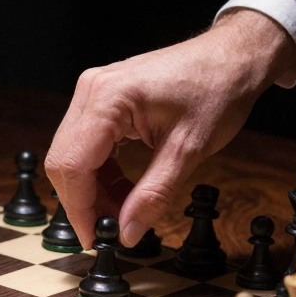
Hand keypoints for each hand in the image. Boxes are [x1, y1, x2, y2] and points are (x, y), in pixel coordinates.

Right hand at [44, 9, 295, 248]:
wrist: (232, 57)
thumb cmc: (217, 90)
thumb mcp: (188, 151)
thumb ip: (153, 195)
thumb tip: (127, 233)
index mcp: (108, 99)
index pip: (71, 165)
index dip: (79, 209)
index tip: (95, 239)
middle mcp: (91, 91)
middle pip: (63, 161)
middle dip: (84, 201)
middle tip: (112, 229)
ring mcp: (93, 92)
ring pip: (71, 155)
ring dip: (93, 189)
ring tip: (124, 210)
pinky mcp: (101, 99)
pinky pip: (85, 145)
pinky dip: (100, 173)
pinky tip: (124, 189)